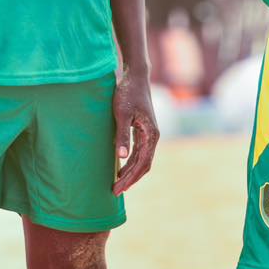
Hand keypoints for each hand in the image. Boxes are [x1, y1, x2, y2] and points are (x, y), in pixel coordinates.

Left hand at [111, 68, 159, 193]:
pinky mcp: (142, 131)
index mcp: (151, 135)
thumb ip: (122, 134)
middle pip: (143, 165)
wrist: (135, 76)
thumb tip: (121, 156)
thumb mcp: (122, 113)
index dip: (130, 178)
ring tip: (117, 184)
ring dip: (130, 173)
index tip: (118, 188)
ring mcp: (149, 134)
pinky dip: (130, 162)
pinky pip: (138, 152)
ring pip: (141, 160)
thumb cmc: (128, 92)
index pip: (142, 163)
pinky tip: (120, 167)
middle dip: (130, 179)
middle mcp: (153, 137)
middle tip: (115, 191)